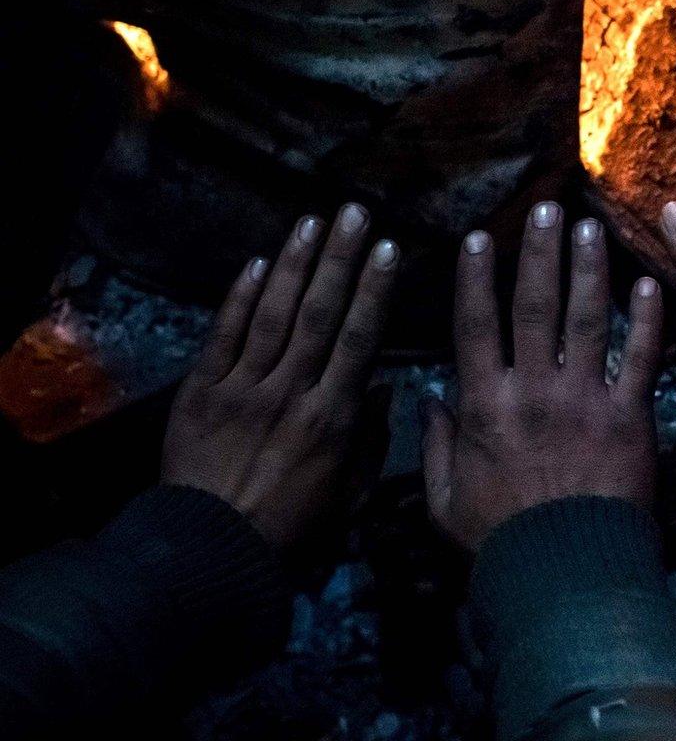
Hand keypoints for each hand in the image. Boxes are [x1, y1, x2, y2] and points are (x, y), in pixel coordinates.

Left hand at [163, 205, 397, 547]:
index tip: (388, 249)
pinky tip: (257, 264)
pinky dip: (240, 299)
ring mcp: (242, 388)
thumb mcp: (349, 493)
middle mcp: (290, 392)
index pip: (359, 339)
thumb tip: (383, 386)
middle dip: (339, 259)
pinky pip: (223, 336)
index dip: (374, 290)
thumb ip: (370, 438)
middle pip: (319, 314)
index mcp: (332, 417)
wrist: (211, 548)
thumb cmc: (292, 527)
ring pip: (274, 315)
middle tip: (354, 212)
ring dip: (294, 264)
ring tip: (311, 221)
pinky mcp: (202, 392)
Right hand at [424, 203, 663, 551]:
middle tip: (546, 208)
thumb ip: (438, 445)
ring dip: (588, 269)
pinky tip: (649, 281)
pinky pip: (641, 358)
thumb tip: (428, 400)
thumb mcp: (445, 499)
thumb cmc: (500, 541)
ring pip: (587, 319)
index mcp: (485, 406)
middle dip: (538, 253)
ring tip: (590, 226)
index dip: (476, 279)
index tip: (480, 237)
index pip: (475, 327)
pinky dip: (647, 319)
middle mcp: (533, 391)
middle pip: (533, 307)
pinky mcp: (631, 417)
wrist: (566, 573)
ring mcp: (585, 400)